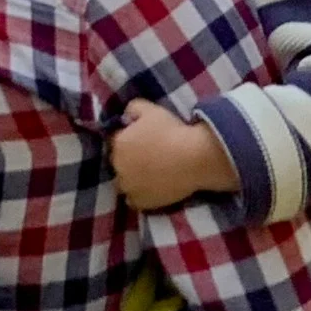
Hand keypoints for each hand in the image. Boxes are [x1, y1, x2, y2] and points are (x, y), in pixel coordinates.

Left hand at [111, 103, 239, 210]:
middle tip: (148, 156)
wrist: (194, 158)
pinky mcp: (140, 202)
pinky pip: (133, 200)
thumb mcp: (151, 109)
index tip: (142, 140)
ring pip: (123, 182)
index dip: (129, 139)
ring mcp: (128, 186)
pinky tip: (150, 188)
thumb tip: (126, 116)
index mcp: (119, 143)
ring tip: (150, 174)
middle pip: (119, 162)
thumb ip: (132, 108)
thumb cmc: (172, 131)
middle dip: (129, 159)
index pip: (116, 140)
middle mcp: (118, 166)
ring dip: (131, 178)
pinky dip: (139, 195)